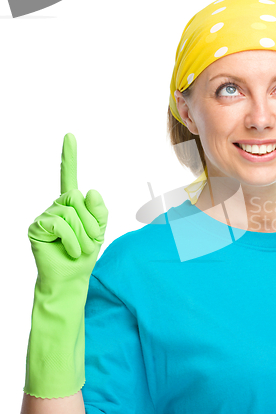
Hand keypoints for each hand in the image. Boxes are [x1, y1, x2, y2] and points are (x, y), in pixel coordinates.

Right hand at [28, 133, 107, 283]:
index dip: (69, 156)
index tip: (69, 136)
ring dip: (82, 235)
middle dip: (89, 222)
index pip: (70, 177)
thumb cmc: (85, 253)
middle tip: (90, 241)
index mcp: (73, 204)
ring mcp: (45, 215)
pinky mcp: (37, 227)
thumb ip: (99, 211)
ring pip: (70, 212)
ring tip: (80, 249)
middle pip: (78, 198)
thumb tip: (90, 190)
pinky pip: (60, 224)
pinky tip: (72, 250)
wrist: (72, 277)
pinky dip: (72, 240)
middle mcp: (57, 206)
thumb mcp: (99, 230)